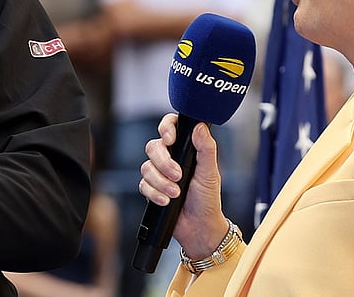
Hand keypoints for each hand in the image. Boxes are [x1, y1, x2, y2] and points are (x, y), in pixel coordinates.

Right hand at [138, 113, 228, 257]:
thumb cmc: (208, 199)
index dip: (166, 128)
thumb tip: (199, 126)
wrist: (199, 227)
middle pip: (153, 147)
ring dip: (161, 182)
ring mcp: (159, 173)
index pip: (170, 127)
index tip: (170, 139)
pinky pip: (143, 185)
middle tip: (178, 175)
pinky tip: (166, 201)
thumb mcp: (210, 172)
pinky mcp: (151, 189)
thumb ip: (206, 148)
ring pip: (146, 167)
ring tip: (176, 193)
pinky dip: (155, 193)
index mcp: (185, 149)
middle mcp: (170, 158)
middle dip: (164, 162)